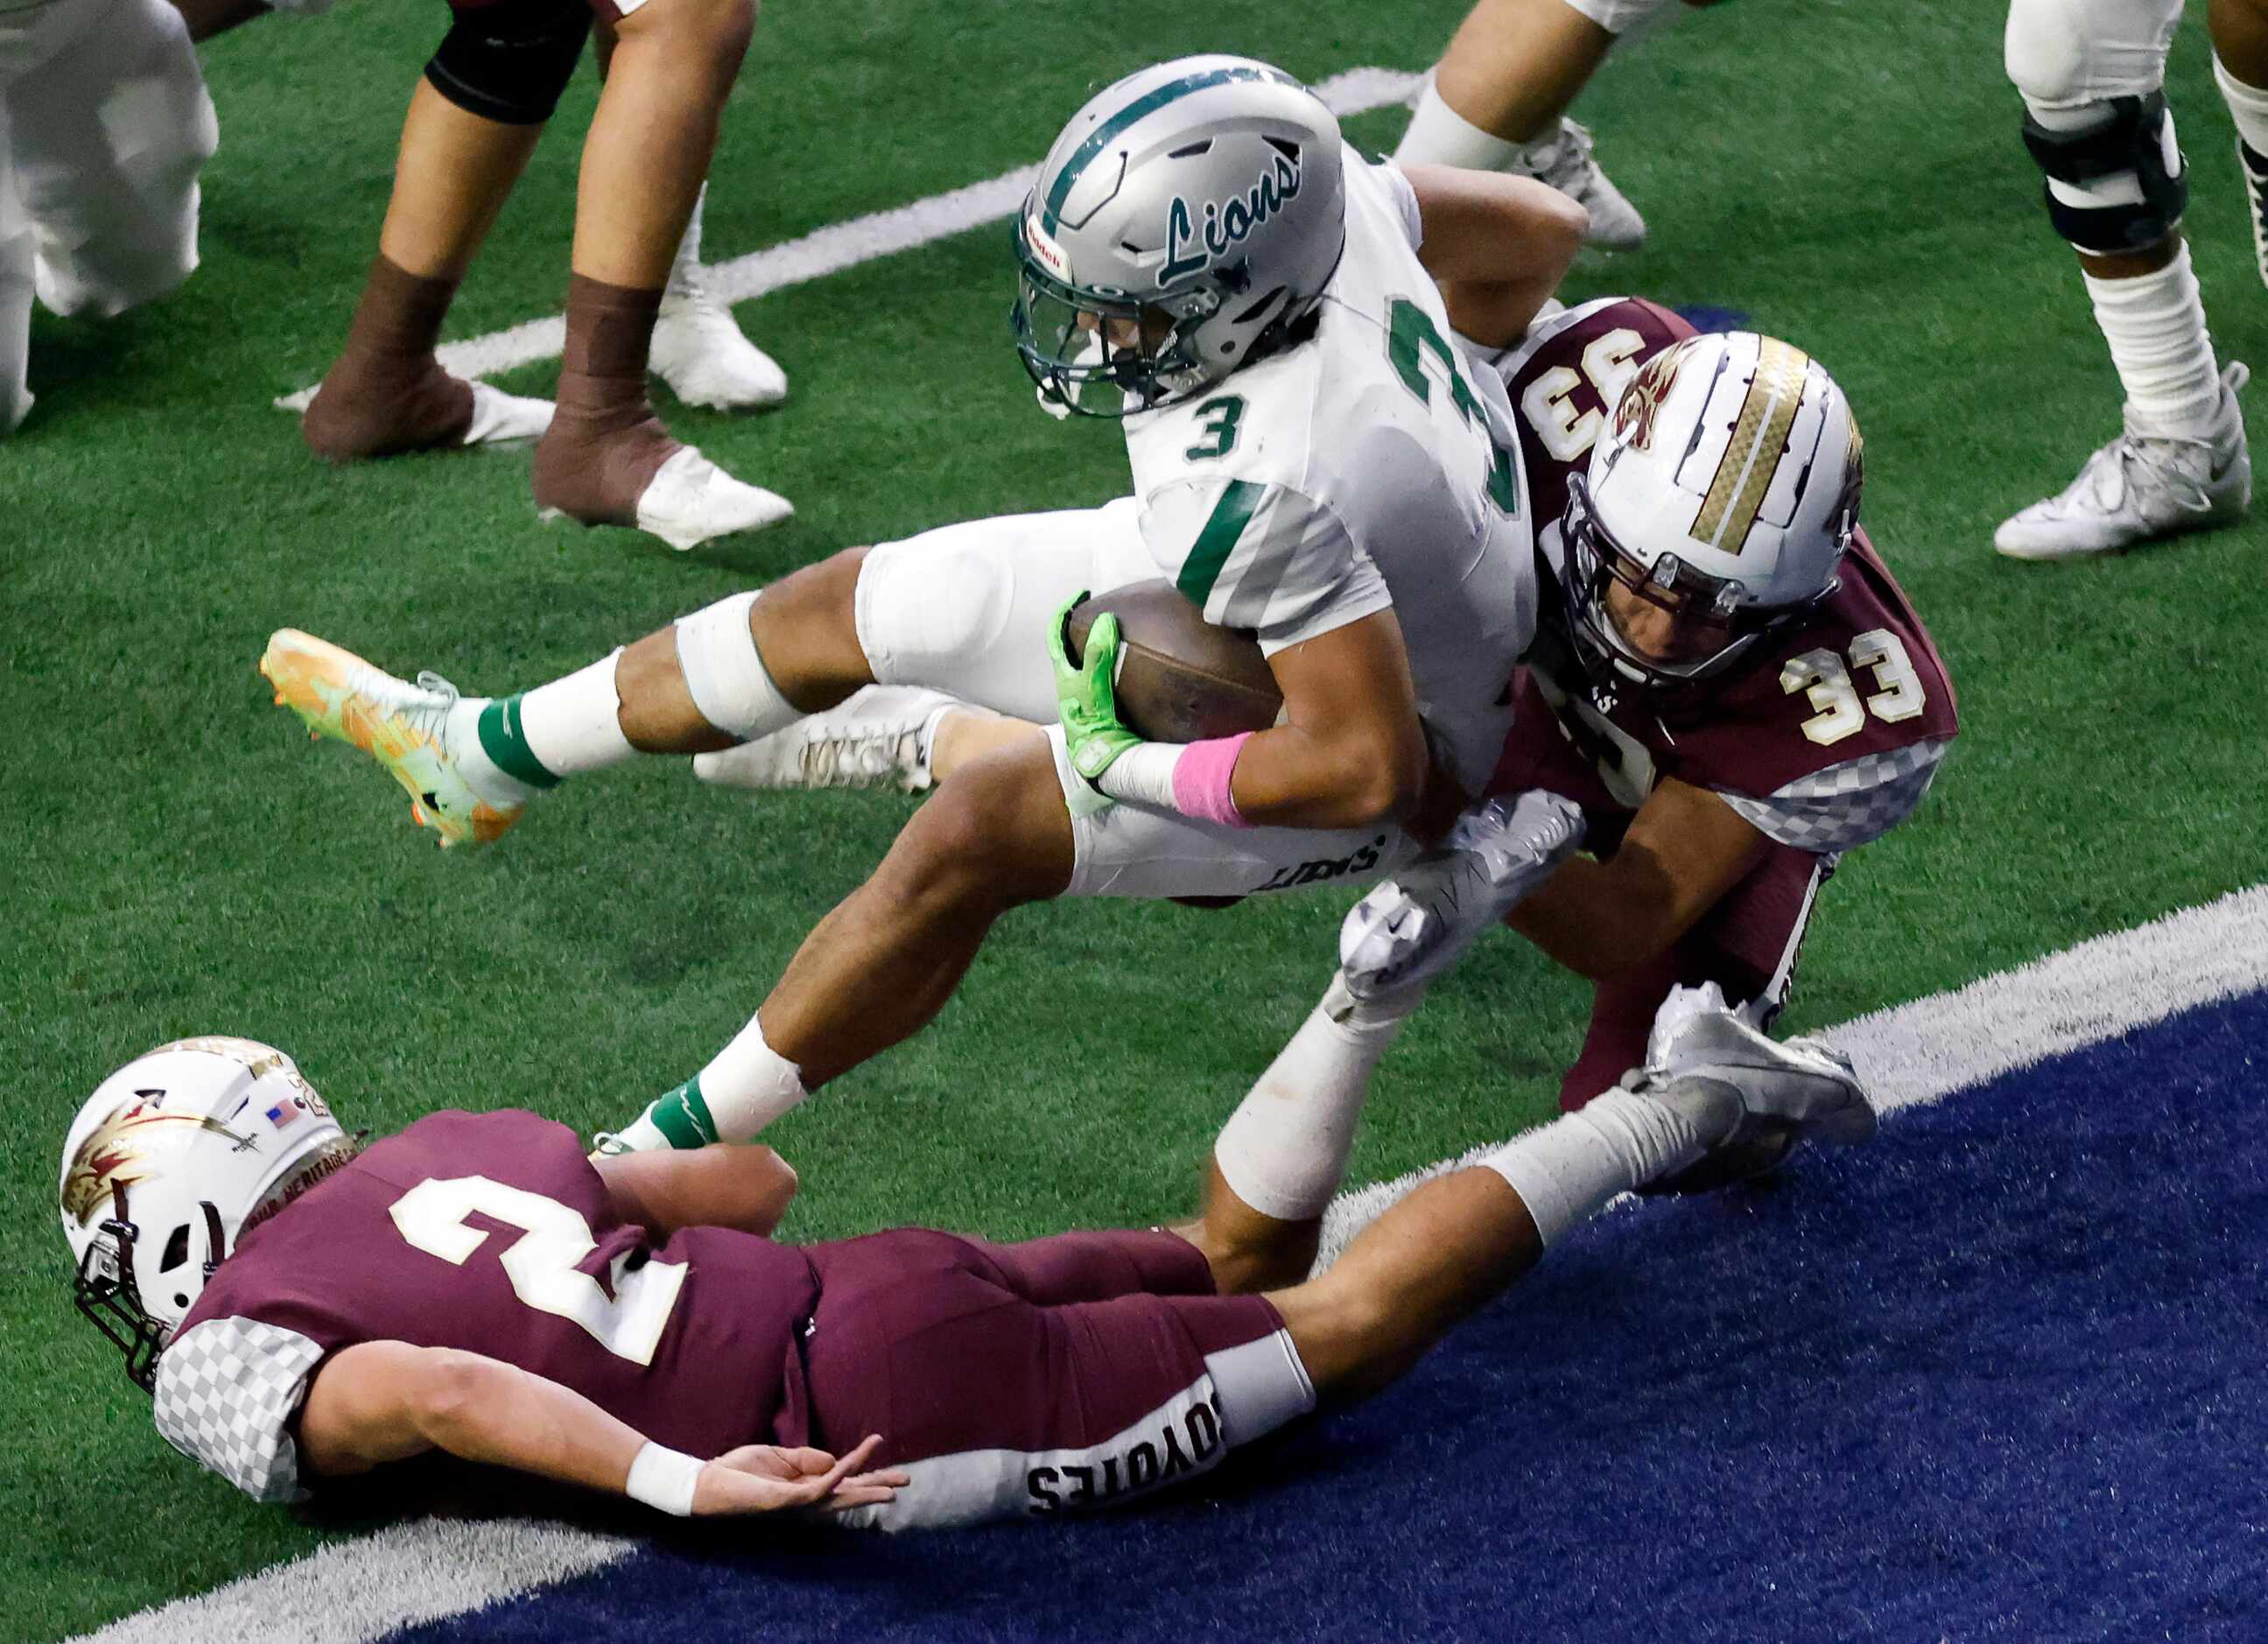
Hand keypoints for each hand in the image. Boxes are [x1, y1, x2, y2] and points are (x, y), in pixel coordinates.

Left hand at [691, 1433, 907, 1516]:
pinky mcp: (787, 1500)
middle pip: (849, 1492)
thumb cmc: (741, 1470)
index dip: (864, 1467)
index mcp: (805, 1486)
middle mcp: (806, 1498)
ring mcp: (798, 1501)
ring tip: (892, 1486)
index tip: (882, 1447)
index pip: (842, 1480)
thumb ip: (808, 1458)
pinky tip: (850, 1465)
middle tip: (906, 1481)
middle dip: (877, 1487)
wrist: (710, 1482)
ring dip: (866, 1487)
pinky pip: (817, 1488)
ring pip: (840, 1494)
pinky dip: (836, 1476)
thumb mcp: (780, 1457)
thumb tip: (836, 1460)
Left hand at [1047, 591, 1143, 802]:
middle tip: (1110, 608)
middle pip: (1073, 645)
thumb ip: (1097, 656)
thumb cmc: (1093, 728)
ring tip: (1128, 628)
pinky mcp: (1108, 705)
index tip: (1082, 594)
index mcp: (1066, 676)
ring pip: (1093, 659)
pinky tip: (1141, 661)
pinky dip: (1122, 662)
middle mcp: (1075, 683)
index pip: (1056, 635)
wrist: (1106, 765)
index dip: (1064, 611)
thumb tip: (1107, 621)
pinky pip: (1114, 675)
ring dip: (1106, 643)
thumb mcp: (1092, 689)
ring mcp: (1091, 694)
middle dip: (1087, 624)